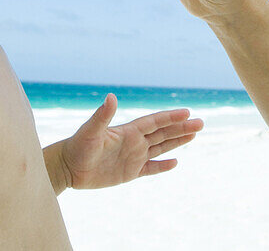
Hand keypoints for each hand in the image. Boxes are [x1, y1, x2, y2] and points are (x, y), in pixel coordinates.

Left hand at [51, 93, 202, 190]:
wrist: (68, 168)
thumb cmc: (77, 147)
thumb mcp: (90, 131)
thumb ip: (102, 115)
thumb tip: (112, 97)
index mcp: (129, 131)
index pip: (155, 122)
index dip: (171, 117)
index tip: (188, 112)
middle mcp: (134, 142)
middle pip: (163, 133)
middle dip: (182, 128)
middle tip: (201, 123)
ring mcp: (133, 157)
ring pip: (161, 148)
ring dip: (177, 142)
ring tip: (194, 135)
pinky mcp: (129, 172)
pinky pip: (151, 169)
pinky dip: (163, 167)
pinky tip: (176, 162)